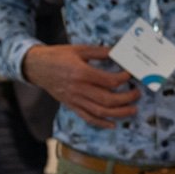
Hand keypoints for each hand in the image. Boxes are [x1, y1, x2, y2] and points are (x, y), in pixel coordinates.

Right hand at [22, 44, 138, 127]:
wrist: (37, 67)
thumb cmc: (58, 56)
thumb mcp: (79, 49)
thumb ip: (99, 51)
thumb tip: (118, 52)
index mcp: (81, 73)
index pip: (109, 81)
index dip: (124, 79)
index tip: (131, 74)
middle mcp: (79, 89)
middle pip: (108, 100)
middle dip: (127, 98)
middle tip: (137, 93)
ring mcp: (74, 99)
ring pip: (100, 112)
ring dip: (119, 113)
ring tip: (132, 110)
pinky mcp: (71, 105)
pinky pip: (87, 117)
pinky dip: (101, 123)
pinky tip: (112, 124)